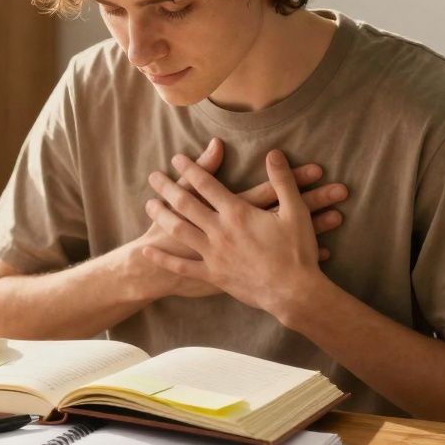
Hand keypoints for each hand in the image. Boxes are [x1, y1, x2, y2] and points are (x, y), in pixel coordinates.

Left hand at [143, 149, 330, 316]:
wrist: (293, 292)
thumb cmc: (297, 250)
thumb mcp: (295, 211)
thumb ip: (282, 180)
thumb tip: (273, 153)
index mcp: (237, 213)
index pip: (207, 184)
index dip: (190, 169)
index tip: (176, 158)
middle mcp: (220, 231)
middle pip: (186, 204)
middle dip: (168, 188)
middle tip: (153, 176)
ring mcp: (213, 254)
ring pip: (179, 231)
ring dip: (162, 216)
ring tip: (148, 204)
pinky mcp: (212, 275)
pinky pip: (182, 267)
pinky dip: (163, 259)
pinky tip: (148, 251)